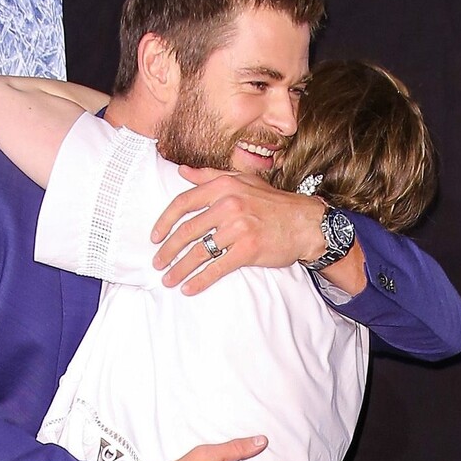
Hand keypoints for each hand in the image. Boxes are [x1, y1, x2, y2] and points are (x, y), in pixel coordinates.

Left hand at [150, 168, 325, 293]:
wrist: (306, 223)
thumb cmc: (274, 204)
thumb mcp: (243, 181)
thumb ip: (210, 176)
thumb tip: (182, 171)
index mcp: (222, 186)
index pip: (183, 203)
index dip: (164, 222)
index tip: (154, 237)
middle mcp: (228, 205)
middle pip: (187, 231)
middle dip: (168, 250)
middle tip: (157, 263)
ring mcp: (238, 228)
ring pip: (199, 252)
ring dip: (179, 269)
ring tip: (168, 280)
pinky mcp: (248, 250)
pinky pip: (217, 268)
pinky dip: (200, 280)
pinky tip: (189, 288)